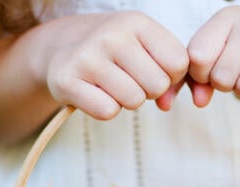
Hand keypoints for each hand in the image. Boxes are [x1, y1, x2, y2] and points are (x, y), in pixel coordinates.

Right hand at [41, 12, 188, 119]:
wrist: (61, 49)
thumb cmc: (113, 53)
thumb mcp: (144, 46)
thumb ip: (169, 72)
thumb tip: (167, 104)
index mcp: (136, 22)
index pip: (179, 63)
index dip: (170, 76)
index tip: (152, 71)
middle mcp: (112, 35)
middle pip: (158, 85)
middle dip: (148, 91)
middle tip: (129, 80)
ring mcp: (87, 57)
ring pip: (134, 100)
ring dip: (126, 101)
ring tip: (111, 85)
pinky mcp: (67, 81)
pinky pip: (107, 111)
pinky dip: (104, 109)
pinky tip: (94, 93)